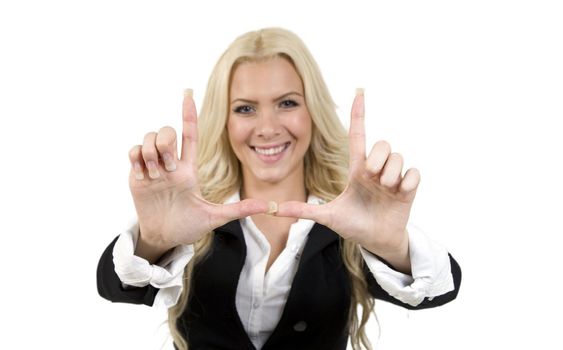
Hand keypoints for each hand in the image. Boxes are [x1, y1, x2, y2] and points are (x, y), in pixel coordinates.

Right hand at [128, 90, 268, 261]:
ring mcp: (153, 168)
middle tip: (169, 170)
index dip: (189, 113)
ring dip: (152, 155)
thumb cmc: (188, 226)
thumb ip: (240, 209)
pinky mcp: (137, 174)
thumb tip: (269, 206)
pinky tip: (144, 175)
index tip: (188, 93)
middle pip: (167, 132)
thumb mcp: (215, 217)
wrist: (164, 238)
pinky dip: (138, 159)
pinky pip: (133, 151)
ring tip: (156, 176)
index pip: (190, 134)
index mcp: (189, 169)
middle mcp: (171, 164)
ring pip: (149, 139)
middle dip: (166, 145)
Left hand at [277, 91, 419, 269]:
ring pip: (398, 157)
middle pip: (382, 143)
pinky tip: (400, 192)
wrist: (375, 242)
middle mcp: (375, 169)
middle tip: (371, 178)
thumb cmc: (353, 225)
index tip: (359, 92)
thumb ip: (303, 210)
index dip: (358, 114)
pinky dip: (408, 182)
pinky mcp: (408, 189)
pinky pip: (414, 173)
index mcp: (357, 170)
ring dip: (390, 174)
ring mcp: (393, 178)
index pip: (357, 135)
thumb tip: (273, 208)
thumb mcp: (328, 216)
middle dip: (377, 159)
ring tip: (385, 190)